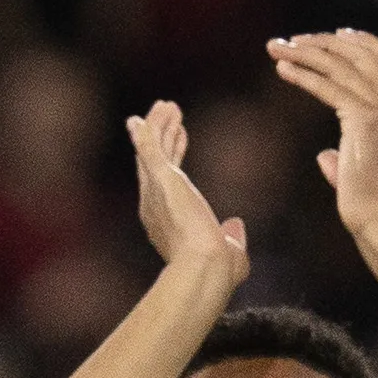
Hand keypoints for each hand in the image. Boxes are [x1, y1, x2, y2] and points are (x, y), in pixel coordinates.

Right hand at [128, 99, 246, 276]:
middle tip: (169, 114)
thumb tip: (236, 225)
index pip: (169, 180)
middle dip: (163, 136)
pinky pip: (150, 148)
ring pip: (153, 150)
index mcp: (167, 221)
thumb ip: (232, 236)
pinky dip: (147, 132)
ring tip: (168, 105)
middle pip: (156, 161)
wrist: (205, 270)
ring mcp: (156, 191)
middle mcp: (154, 204)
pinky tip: (142, 117)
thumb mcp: (231, 252)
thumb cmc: (219, 271)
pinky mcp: (163, 180)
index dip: (174, 155)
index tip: (181, 136)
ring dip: (159, 126)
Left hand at [268, 28, 377, 243]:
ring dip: (305, 52)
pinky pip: (330, 87)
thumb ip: (343, 157)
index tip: (337, 33)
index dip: (366, 41)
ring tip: (277, 48)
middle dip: (324, 41)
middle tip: (290, 40)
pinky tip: (283, 70)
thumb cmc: (369, 205)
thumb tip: (326, 157)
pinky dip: (304, 75)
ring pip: (342, 66)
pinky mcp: (364, 123)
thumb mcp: (357, 172)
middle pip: (363, 55)